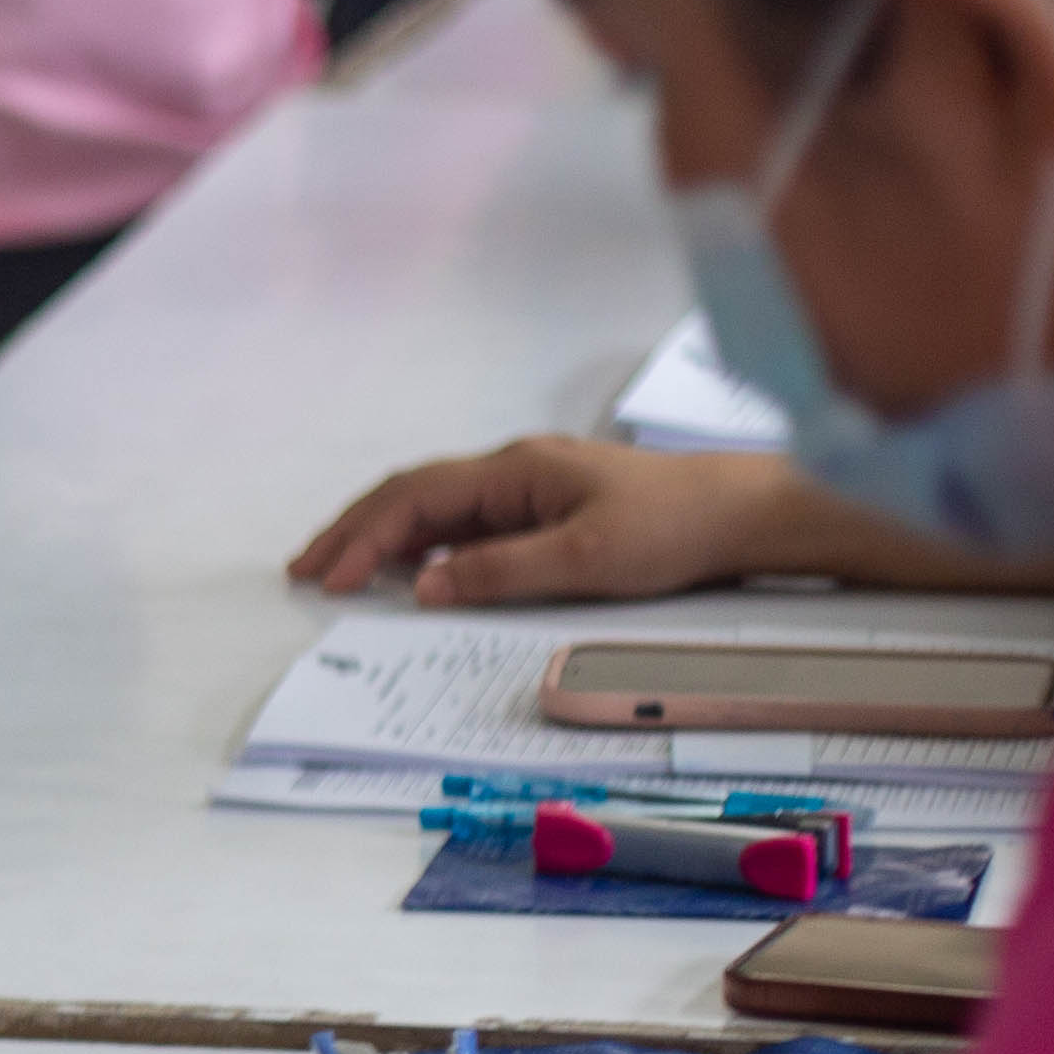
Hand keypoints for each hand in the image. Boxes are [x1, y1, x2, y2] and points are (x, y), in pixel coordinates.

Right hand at [283, 435, 849, 605]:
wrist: (749, 512)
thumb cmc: (675, 529)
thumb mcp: (585, 559)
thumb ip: (499, 571)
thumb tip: (420, 585)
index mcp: (515, 470)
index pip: (415, 499)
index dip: (364, 538)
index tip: (328, 579)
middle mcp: (515, 468)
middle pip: (412, 493)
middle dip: (353, 530)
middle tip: (305, 568)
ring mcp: (532, 484)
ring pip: (436, 504)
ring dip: (382, 534)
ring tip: (340, 566)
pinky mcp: (550, 503)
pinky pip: (466, 517)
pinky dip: (423, 539)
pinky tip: (414, 564)